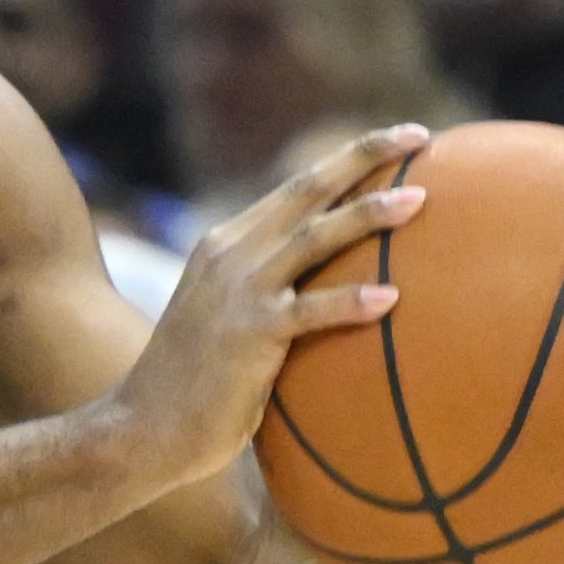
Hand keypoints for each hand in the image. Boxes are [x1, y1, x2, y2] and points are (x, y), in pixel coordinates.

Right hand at [109, 124, 430, 490]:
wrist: (144, 428)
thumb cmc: (195, 387)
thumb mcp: (227, 320)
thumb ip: (268, 294)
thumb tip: (333, 294)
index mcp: (226, 245)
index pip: (295, 189)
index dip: (347, 159)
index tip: (398, 139)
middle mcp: (230, 254)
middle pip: (306, 191)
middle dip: (363, 157)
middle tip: (417, 135)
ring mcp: (238, 292)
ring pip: (313, 238)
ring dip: (367, 215)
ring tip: (419, 199)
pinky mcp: (248, 334)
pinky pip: (309, 311)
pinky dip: (350, 302)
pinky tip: (392, 299)